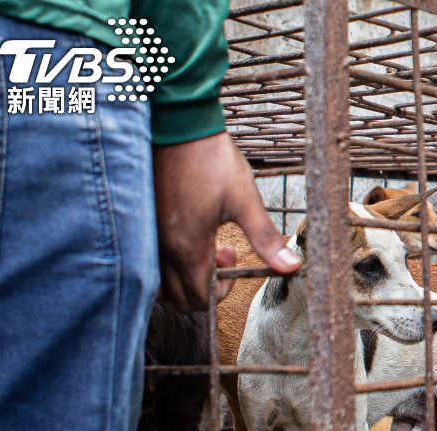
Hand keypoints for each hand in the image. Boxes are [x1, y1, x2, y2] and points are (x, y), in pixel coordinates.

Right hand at [153, 132, 300, 310]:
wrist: (177, 124)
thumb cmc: (212, 159)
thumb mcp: (245, 199)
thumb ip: (265, 239)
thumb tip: (292, 267)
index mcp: (187, 248)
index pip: (199, 299)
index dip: (221, 293)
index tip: (234, 262)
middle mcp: (161, 248)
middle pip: (178, 297)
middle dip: (205, 287)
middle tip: (224, 254)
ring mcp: (148, 235)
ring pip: (162, 281)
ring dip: (186, 274)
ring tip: (208, 243)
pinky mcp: (143, 220)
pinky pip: (152, 258)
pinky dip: (171, 258)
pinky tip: (189, 229)